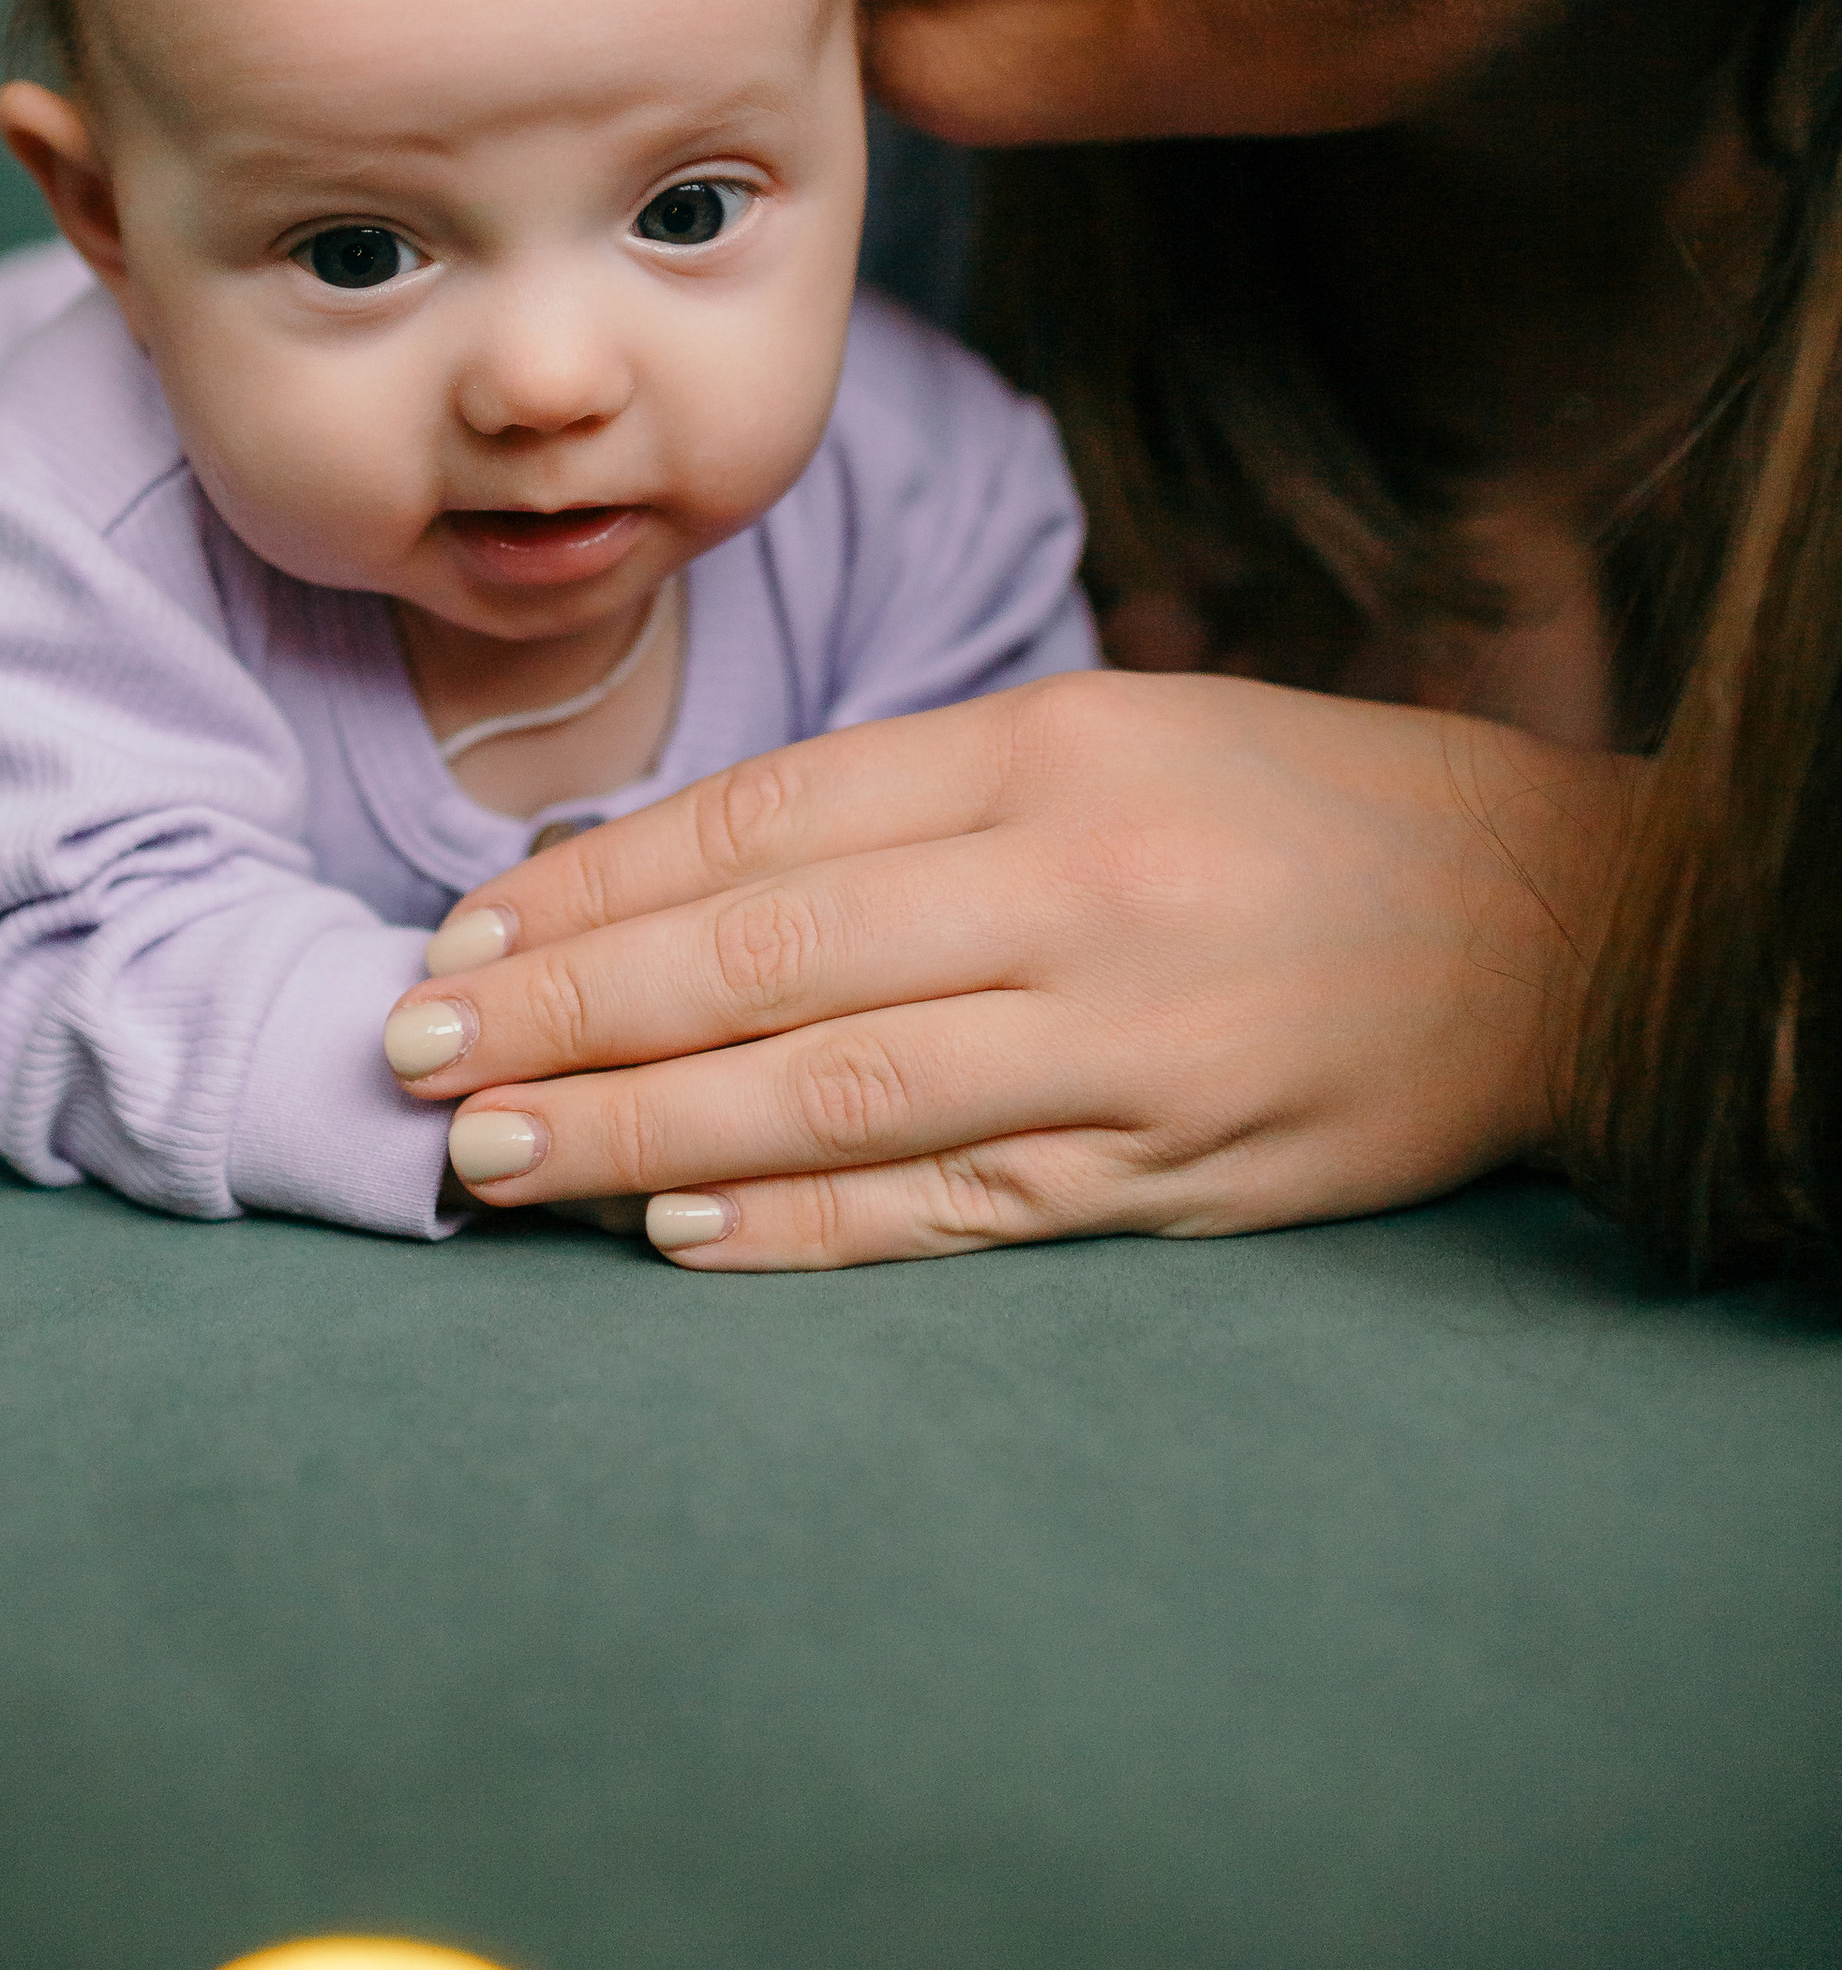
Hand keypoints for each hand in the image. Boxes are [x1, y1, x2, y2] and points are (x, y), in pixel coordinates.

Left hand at [384, 671, 1635, 1268]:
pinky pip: (956, 1209)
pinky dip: (809, 1230)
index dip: (596, 884)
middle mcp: (1073, 889)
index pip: (767, 823)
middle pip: (766, 959)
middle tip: (414, 1054)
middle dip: (568, 1012)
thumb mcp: (1112, 730)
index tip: (465, 934)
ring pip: (833, 1094)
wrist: (1555, 923)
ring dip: (640, 1131)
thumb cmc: (1300, 806)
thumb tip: (678, 874)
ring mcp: (1126, 1045)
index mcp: (1045, 750)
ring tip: (494, 1155)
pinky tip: (681, 1239)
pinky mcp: (1176, 1175)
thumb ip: (915, 801)